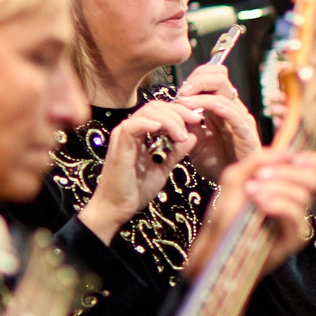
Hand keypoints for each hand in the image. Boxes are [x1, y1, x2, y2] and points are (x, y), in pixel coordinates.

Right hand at [78, 97, 200, 243]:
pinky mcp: (119, 145)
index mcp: (141, 133)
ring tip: (182, 135)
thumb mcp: (163, 168)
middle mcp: (131, 130)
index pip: (161, 110)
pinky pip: (132, 126)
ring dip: (170, 119)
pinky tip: (161, 129)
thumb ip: (176, 152)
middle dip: (179, 111)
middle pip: (156, 106)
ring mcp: (123, 136)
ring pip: (147, 112)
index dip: (181, 111)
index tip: (199, 119)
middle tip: (196, 122)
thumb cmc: (137, 190)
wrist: (117, 209)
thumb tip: (193, 136)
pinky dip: (148, 124)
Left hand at [176, 60, 261, 180]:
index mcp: (221, 106)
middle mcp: (233, 108)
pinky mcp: (247, 134)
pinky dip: (217, 108)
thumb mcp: (194, 141)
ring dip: (199, 96)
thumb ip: (187, 125)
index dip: (195, 77)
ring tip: (183, 104)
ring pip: (223, 93)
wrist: (234, 186)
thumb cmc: (216, 163)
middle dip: (197, 80)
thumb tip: (173, 107)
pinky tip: (202, 111)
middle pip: (219, 76)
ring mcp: (241, 119)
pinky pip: (234, 115)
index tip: (178, 91)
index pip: (212, 76)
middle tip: (181, 93)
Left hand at [188, 149, 315, 272]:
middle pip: (315, 178)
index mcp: (288, 184)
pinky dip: (278, 204)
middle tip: (260, 176)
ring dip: (276, 188)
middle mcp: (297, 200)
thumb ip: (258, 160)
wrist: (216, 243)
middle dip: (287, 172)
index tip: (293, 158)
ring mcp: (297, 220)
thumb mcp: (236, 177)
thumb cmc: (227, 214)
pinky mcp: (295, 237)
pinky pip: (296, 214)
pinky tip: (260, 204)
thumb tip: (284, 152)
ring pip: (304, 194)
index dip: (312, 160)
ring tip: (252, 193)